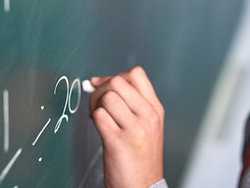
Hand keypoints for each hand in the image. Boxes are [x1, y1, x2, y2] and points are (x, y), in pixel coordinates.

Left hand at [88, 66, 163, 187]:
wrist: (142, 187)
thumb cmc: (139, 157)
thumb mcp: (145, 126)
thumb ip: (127, 103)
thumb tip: (96, 82)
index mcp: (155, 109)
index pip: (136, 74)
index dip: (115, 76)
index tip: (103, 86)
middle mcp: (148, 116)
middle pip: (117, 81)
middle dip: (101, 90)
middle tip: (99, 106)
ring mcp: (135, 129)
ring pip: (107, 97)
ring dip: (96, 105)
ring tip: (100, 119)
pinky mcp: (119, 142)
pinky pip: (99, 116)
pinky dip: (94, 120)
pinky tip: (101, 130)